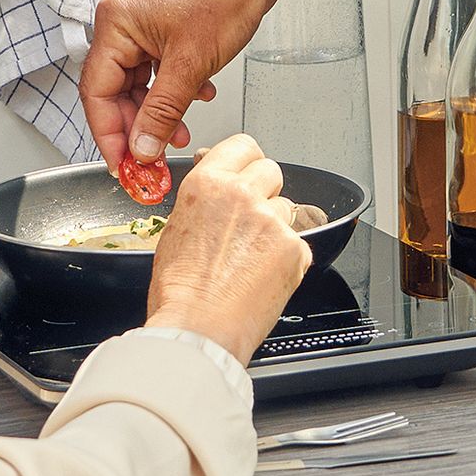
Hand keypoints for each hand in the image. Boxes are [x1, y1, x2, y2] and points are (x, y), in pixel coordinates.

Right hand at [81, 0, 279, 169]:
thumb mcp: (190, 64)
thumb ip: (162, 112)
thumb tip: (143, 147)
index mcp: (115, 24)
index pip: (97, 92)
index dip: (108, 134)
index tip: (122, 164)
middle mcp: (123, 23)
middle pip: (115, 90)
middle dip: (137, 126)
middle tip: (152, 158)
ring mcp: (144, 26)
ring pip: (140, 83)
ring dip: (159, 111)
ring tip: (180, 132)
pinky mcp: (165, 29)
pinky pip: (159, 70)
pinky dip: (175, 91)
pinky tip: (198, 97)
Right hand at [141, 135, 309, 362]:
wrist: (198, 330)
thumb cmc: (179, 291)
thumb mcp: (176, 230)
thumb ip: (203, 202)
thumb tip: (216, 195)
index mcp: (208, 184)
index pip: (243, 145)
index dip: (246, 160)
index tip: (246, 171)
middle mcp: (242, 195)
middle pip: (271, 171)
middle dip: (264, 191)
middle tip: (249, 220)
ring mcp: (272, 221)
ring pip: (286, 207)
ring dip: (275, 226)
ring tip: (251, 257)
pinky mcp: (294, 248)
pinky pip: (299, 242)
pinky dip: (287, 257)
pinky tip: (263, 275)